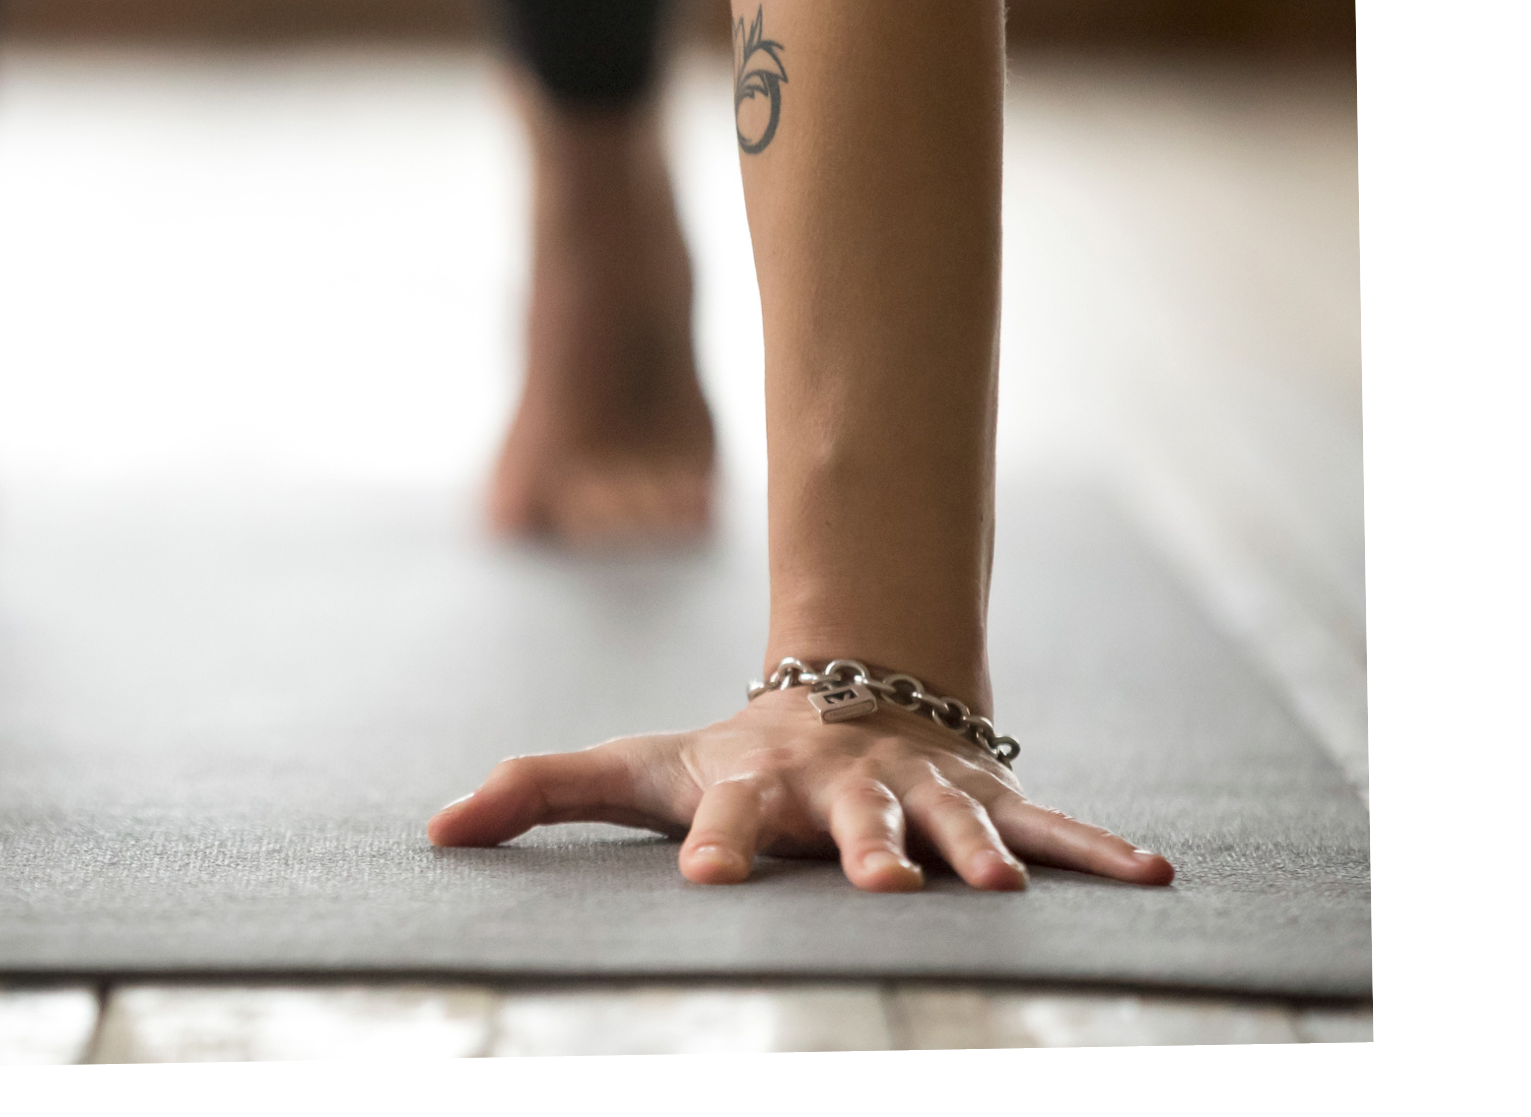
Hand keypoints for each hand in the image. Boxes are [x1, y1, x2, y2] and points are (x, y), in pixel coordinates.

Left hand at [426, 690, 1174, 890]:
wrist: (844, 693)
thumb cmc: (725, 755)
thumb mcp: (630, 769)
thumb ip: (533, 790)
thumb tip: (432, 829)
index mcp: (753, 786)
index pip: (722, 819)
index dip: (712, 845)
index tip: (703, 881)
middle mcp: (843, 790)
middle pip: (854, 826)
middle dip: (868, 855)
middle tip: (877, 890)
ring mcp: (922, 794)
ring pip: (956, 828)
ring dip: (983, 858)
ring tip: (1006, 894)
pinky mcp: (986, 801)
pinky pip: (1052, 827)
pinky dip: (1101, 852)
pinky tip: (1156, 881)